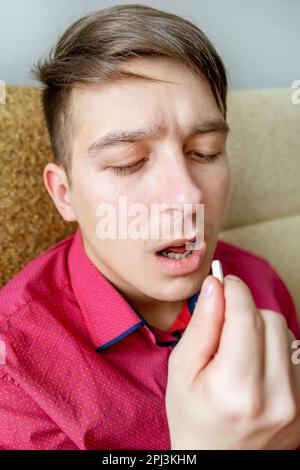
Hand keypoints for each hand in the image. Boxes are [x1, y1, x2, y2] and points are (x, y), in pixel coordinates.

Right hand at [165, 274, 299, 448]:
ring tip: (238, 352)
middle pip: (270, 320)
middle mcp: (276, 396)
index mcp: (236, 388)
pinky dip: (273, 349)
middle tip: (224, 325)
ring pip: (286, 333)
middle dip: (246, 311)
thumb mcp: (181, 370)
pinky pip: (293, 354)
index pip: (246, 317)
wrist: (217, 462)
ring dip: (261, 330)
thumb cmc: (192, 417)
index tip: (223, 282)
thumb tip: (215, 286)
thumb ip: (201, 325)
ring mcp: (296, 403)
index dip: (235, 290)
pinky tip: (254, 367)